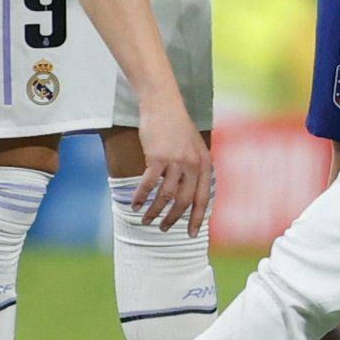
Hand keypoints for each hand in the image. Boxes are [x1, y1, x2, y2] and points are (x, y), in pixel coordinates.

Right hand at [128, 107, 212, 233]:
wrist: (163, 104)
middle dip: (173, 219)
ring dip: (154, 211)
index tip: (191, 234)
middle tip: (163, 228)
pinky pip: (148, 185)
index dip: (196, 218)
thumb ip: (194, 168)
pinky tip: (135, 205)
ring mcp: (176, 161)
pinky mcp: (158, 157)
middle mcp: (193, 165)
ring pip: (165, 196)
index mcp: (204, 164)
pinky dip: (141, 197)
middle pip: (184, 201)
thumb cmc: (177, 126)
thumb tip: (189, 193)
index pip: (203, 198)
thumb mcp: (194, 147)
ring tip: (146, 220)